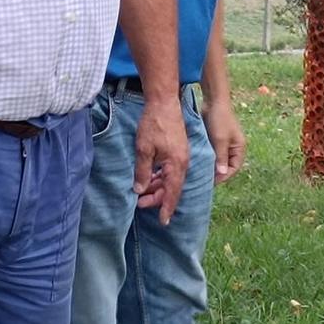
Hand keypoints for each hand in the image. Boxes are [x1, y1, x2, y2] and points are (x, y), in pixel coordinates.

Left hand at [133, 93, 187, 224]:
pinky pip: (171, 169)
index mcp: (177, 165)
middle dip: (157, 198)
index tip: (163, 222)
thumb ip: (143, 172)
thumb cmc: (154, 124)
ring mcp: (181, 156)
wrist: (164, 102)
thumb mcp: (144, 150)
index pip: (173, 193)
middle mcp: (183, 162)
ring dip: (158, 187)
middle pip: (172, 188)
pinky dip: (161, 176)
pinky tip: (150, 178)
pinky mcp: (178, 150)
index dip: (166, 208)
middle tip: (140, 204)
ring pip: (171, 179)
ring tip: (142, 193)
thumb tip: (140, 190)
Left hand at [204, 97, 245, 182]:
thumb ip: (221, 157)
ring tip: (199, 173)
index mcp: (239, 148)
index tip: (211, 182)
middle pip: (225, 166)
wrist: (213, 100)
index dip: (223, 177)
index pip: (233, 169)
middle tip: (203, 180)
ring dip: (210, 166)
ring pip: (217, 160)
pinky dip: (206, 158)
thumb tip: (221, 174)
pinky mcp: (215, 139)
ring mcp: (224, 143)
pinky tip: (197, 162)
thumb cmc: (220, 119)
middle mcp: (233, 147)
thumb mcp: (220, 140)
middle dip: (216, 173)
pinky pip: (211, 153)